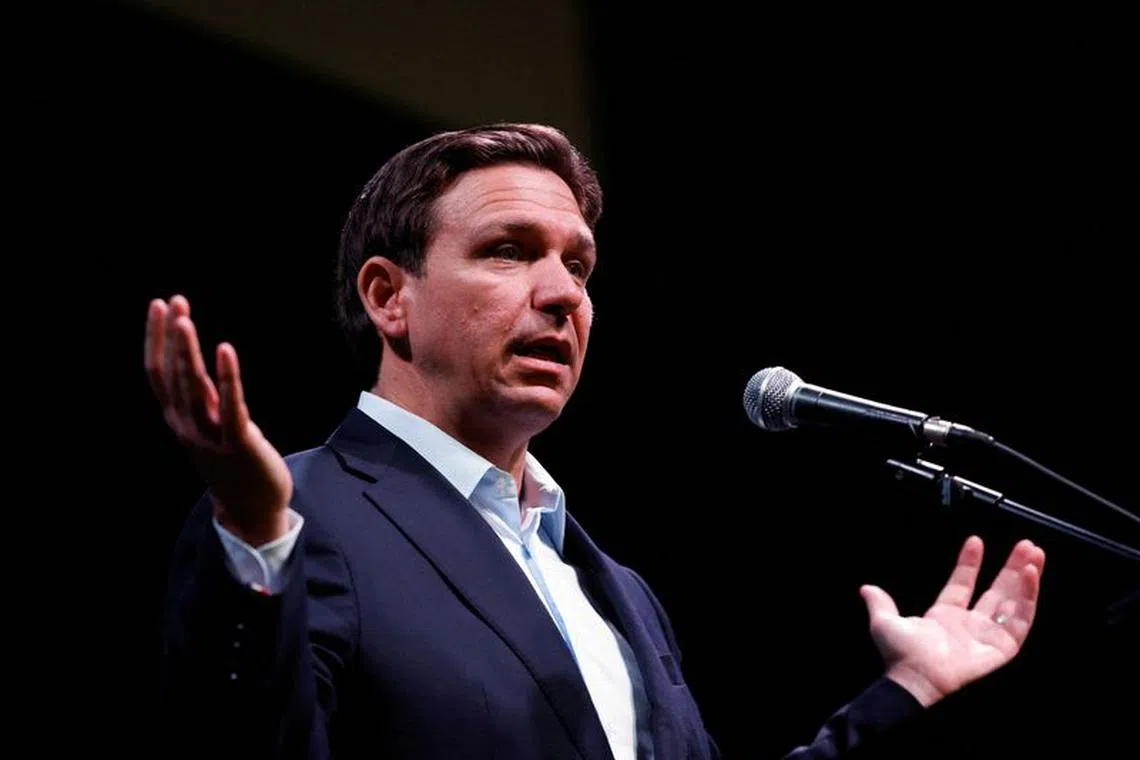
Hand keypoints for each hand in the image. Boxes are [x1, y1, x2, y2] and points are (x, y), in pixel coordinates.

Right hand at [145, 295, 292, 544]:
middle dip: (172, 336)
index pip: (158, 373)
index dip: (156, 339)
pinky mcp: (239, 443)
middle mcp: (188, 426)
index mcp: (179, 419)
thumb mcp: (209, 426)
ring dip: (188, 351)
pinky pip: (231, 406)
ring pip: (193, 387)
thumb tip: (196, 363)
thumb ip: (202, 397)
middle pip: (173, 374)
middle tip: (173, 301)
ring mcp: (211, 435)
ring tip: (186, 319)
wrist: (251, 510)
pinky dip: (227, 376)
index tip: (159, 305)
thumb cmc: (233, 463)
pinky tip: (225, 349)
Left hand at [860, 535, 1045, 706]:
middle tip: (1025, 545)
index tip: (976, 542)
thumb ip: (880, 603)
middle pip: (997, 590)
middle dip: (1011, 568)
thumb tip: (866, 589)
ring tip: (1034, 553)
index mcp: (944, 617)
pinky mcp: (1003, 647)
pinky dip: (1028, 596)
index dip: (969, 563)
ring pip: (1014, 601)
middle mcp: (969, 625)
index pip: (962, 584)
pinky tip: (1031, 574)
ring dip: (1025, 577)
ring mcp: (987, 635)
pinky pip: (1022, 619)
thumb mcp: (885, 623)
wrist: (917, 679)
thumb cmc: (901, 656)